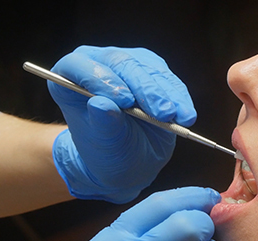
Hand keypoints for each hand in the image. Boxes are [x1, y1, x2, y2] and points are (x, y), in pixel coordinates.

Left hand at [48, 46, 195, 202]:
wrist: (129, 160)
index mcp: (71, 78)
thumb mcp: (104, 146)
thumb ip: (102, 126)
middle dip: (145, 89)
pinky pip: (169, 79)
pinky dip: (179, 97)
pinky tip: (186, 115)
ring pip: (149, 69)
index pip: (78, 66)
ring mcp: (127, 64)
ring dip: (167, 94)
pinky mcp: (152, 70)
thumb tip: (101, 104)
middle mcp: (98, 64)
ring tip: (179, 117)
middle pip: (121, 63)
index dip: (100, 78)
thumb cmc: (108, 153)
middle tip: (162, 113)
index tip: (124, 101)